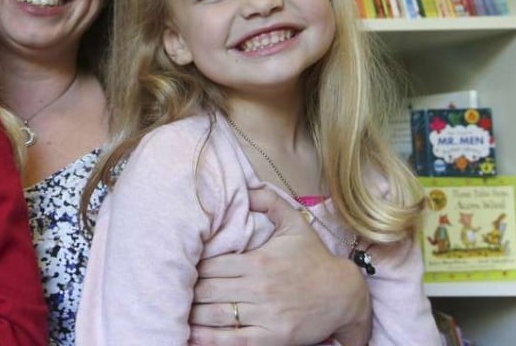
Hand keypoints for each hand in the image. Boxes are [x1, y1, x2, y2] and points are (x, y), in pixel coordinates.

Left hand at [188, 185, 370, 345]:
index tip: (177, 268)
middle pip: (208, 290)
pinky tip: (190, 336)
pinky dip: (210, 340)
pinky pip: (235, 340)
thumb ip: (268, 200)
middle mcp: (258, 287)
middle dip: (186, 291)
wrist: (345, 295)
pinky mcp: (273, 336)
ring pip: (217, 315)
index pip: (210, 264)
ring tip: (172, 312)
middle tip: (169, 291)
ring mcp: (265, 314)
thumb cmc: (313, 258)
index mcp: (257, 261)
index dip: (190, 268)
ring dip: (192, 315)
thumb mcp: (294, 223)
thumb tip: (245, 185)